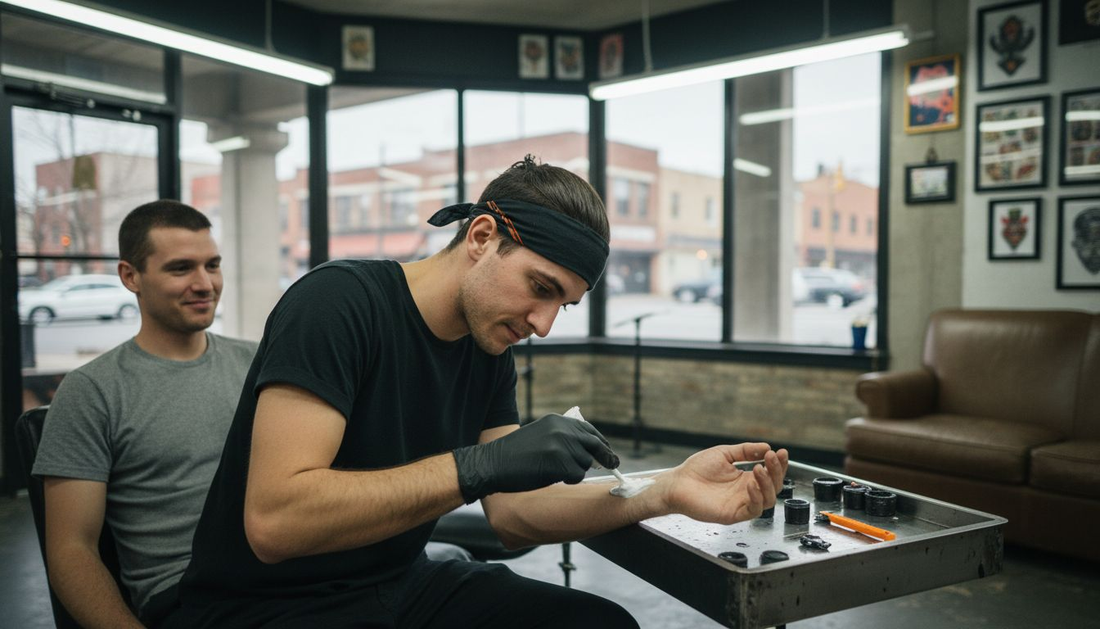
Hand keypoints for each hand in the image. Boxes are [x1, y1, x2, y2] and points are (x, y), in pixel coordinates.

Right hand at [453, 414, 619, 501]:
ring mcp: (561, 444)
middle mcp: (561, 428)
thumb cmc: (515, 455)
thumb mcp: (541, 435)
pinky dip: (571, 480)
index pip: (588, 430)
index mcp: (557, 420)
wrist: (493, 463)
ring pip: (585, 462)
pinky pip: (577, 474)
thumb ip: (563, 438)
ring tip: (558, 473)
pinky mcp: (559, 460)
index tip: (609, 452)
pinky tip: (555, 478)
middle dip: (606, 456)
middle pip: (594, 444)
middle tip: (614, 465)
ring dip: (577, 471)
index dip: (601, 442)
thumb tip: (590, 452)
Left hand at [661, 443, 787, 523]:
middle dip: (776, 471)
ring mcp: (740, 504)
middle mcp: (746, 492)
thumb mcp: (724, 454)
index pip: (769, 473)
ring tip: (759, 468)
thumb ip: (745, 451)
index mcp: (744, 478)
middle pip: (773, 487)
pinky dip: (756, 497)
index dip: (778, 464)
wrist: (677, 483)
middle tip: (771, 458)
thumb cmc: (696, 470)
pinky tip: (751, 484)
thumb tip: (766, 446)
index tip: (781, 452)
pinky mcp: (733, 514)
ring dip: (768, 484)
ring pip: (768, 500)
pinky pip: (753, 510)